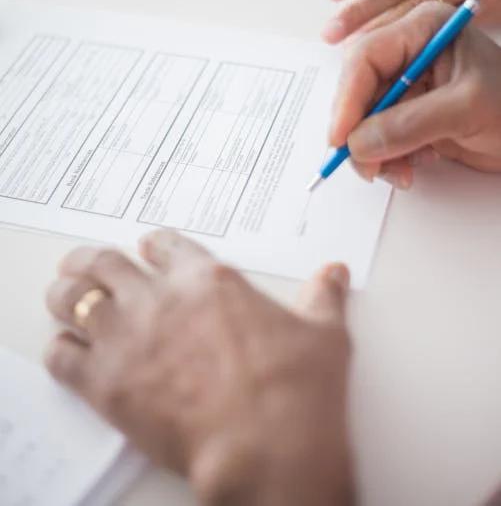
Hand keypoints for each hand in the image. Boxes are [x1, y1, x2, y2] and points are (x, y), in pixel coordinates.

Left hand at [45, 230, 353, 505]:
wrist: (268, 448)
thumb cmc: (298, 390)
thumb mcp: (323, 334)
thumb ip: (323, 297)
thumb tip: (334, 273)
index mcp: (209, 280)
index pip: (164, 245)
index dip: (153, 245)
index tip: (147, 250)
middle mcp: (161, 299)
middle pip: (105, 262)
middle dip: (91, 260)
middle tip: (83, 264)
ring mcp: (129, 338)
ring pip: (74, 298)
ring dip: (66, 294)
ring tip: (63, 295)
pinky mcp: (107, 385)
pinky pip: (63, 357)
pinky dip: (60, 351)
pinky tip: (64, 351)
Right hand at [329, 1, 500, 188]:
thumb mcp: (465, 109)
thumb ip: (409, 124)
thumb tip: (358, 143)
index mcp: (421, 30)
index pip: (366, 58)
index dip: (347, 99)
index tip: (341, 138)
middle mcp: (408, 52)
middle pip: (358, 90)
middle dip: (360, 132)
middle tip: (368, 166)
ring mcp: (406, 84)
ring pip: (364, 119)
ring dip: (374, 152)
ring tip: (401, 172)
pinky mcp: (407, 113)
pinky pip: (378, 136)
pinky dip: (388, 157)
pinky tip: (415, 164)